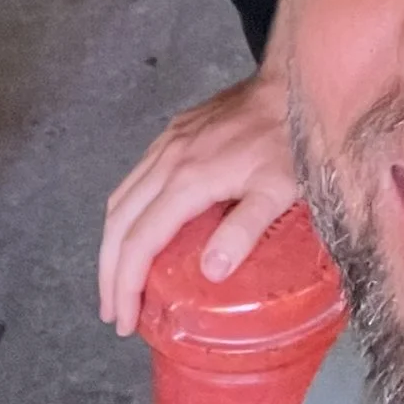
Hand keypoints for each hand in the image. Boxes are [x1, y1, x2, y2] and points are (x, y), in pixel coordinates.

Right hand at [100, 69, 302, 337]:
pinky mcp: (176, 130)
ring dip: (113, 243)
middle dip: (109, 272)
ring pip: (121, 197)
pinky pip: (135, 176)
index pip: (139, 242)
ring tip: (119, 280)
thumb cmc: (289, 140)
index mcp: (186, 179)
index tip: (126, 320)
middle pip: (118, 223)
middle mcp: (166, 159)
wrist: (294, 82)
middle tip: (116, 312)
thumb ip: (244, 229)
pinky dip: (126, 212)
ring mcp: (167, 141)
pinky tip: (139, 229)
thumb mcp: (278, 189)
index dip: (126, 285)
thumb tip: (210, 271)